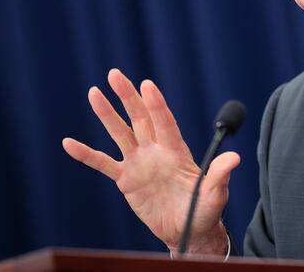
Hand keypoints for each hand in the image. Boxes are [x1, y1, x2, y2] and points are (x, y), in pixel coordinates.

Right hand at [62, 69, 238, 254]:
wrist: (188, 229)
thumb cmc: (206, 209)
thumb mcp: (215, 194)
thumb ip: (220, 175)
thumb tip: (235, 158)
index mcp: (177, 151)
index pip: (165, 122)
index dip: (157, 105)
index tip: (148, 85)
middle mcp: (156, 151)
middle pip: (140, 118)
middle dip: (128, 96)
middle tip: (115, 73)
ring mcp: (139, 163)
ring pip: (120, 133)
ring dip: (106, 114)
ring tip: (94, 92)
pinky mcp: (126, 180)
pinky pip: (103, 164)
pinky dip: (86, 154)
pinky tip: (68, 143)